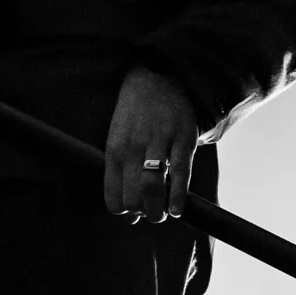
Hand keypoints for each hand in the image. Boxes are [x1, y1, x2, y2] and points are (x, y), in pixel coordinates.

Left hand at [104, 65, 197, 223]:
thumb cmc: (135, 115)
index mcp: (114, 150)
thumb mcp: (117, 137)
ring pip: (152, 188)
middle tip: (151, 216)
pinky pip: (179, 173)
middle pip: (133, 197)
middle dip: (142, 214)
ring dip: (158, 211)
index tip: (133, 215)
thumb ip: (120, 169)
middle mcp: (133, 148)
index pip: (113, 196)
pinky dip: (178, 196)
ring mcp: (158, 143)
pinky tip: (178, 210)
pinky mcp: (182, 139)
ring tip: (163, 215)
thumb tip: (126, 209)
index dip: (124, 212)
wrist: (157, 79)